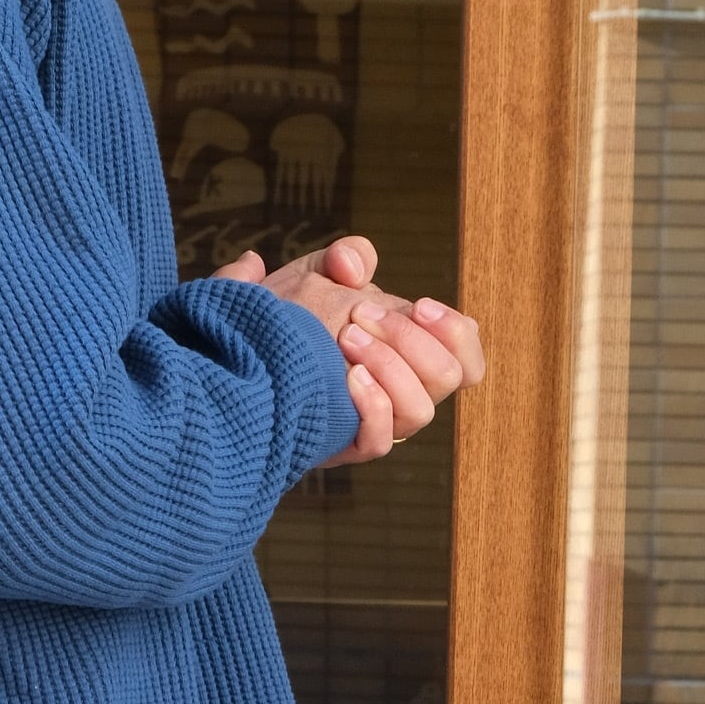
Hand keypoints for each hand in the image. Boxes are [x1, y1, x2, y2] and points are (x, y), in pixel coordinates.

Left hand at [214, 236, 485, 462]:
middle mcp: (403, 390)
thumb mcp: (313, 275)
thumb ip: (341, 257)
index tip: (419, 306)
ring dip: (391, 368)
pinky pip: (382, 441)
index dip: (455, 331)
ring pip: (421, 411)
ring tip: (346, 340)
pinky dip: (372, 407)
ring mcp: (379, 421)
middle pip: (450, 376)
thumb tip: (351, 265)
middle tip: (359, 315)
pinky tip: (346, 377)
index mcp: (409, 351)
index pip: (466, 354)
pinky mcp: (348, 447)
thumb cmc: (286, 319)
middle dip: (411, 339)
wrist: (239, 362)